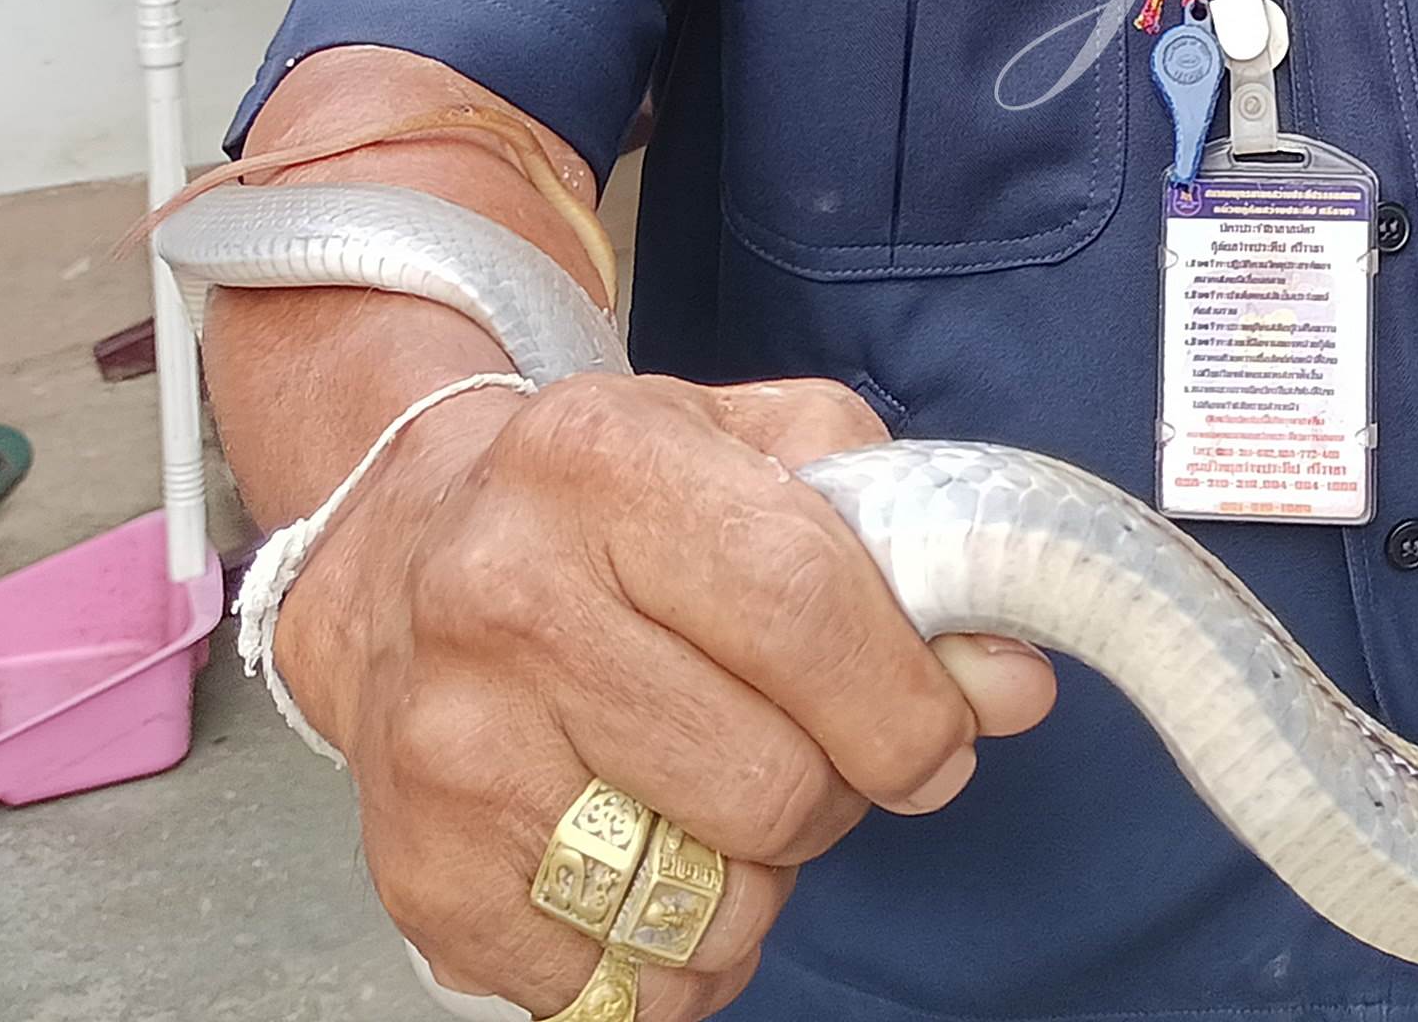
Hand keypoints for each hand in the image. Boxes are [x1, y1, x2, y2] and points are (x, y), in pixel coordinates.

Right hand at [274, 371, 1056, 1016]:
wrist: (407, 552)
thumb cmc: (616, 503)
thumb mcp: (757, 449)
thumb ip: (903, 540)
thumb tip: (1010, 684)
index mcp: (602, 462)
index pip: (805, 608)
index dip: (908, 700)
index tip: (941, 732)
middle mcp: (505, 594)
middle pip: (768, 780)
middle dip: (838, 790)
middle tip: (817, 754)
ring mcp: (450, 745)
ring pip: (703, 897)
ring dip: (760, 879)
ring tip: (729, 802)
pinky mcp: (423, 872)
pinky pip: (617, 983)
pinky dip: (675, 958)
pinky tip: (663, 868)